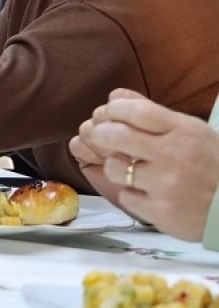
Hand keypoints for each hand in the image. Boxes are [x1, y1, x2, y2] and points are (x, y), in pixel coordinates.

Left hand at [69, 89, 218, 241]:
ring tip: (131, 169)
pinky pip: (126, 196)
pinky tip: (148, 193)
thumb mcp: (195, 133)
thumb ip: (155, 114)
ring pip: (114, 168)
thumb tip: (115, 96)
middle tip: (100, 137)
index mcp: (185, 131)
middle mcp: (174, 156)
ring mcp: (165, 185)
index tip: (107, 113)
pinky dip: (132, 193)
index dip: (114, 109)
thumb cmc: (213, 165)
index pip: (136, 111)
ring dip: (116, 167)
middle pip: (115, 136)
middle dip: (100, 134)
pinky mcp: (159, 212)